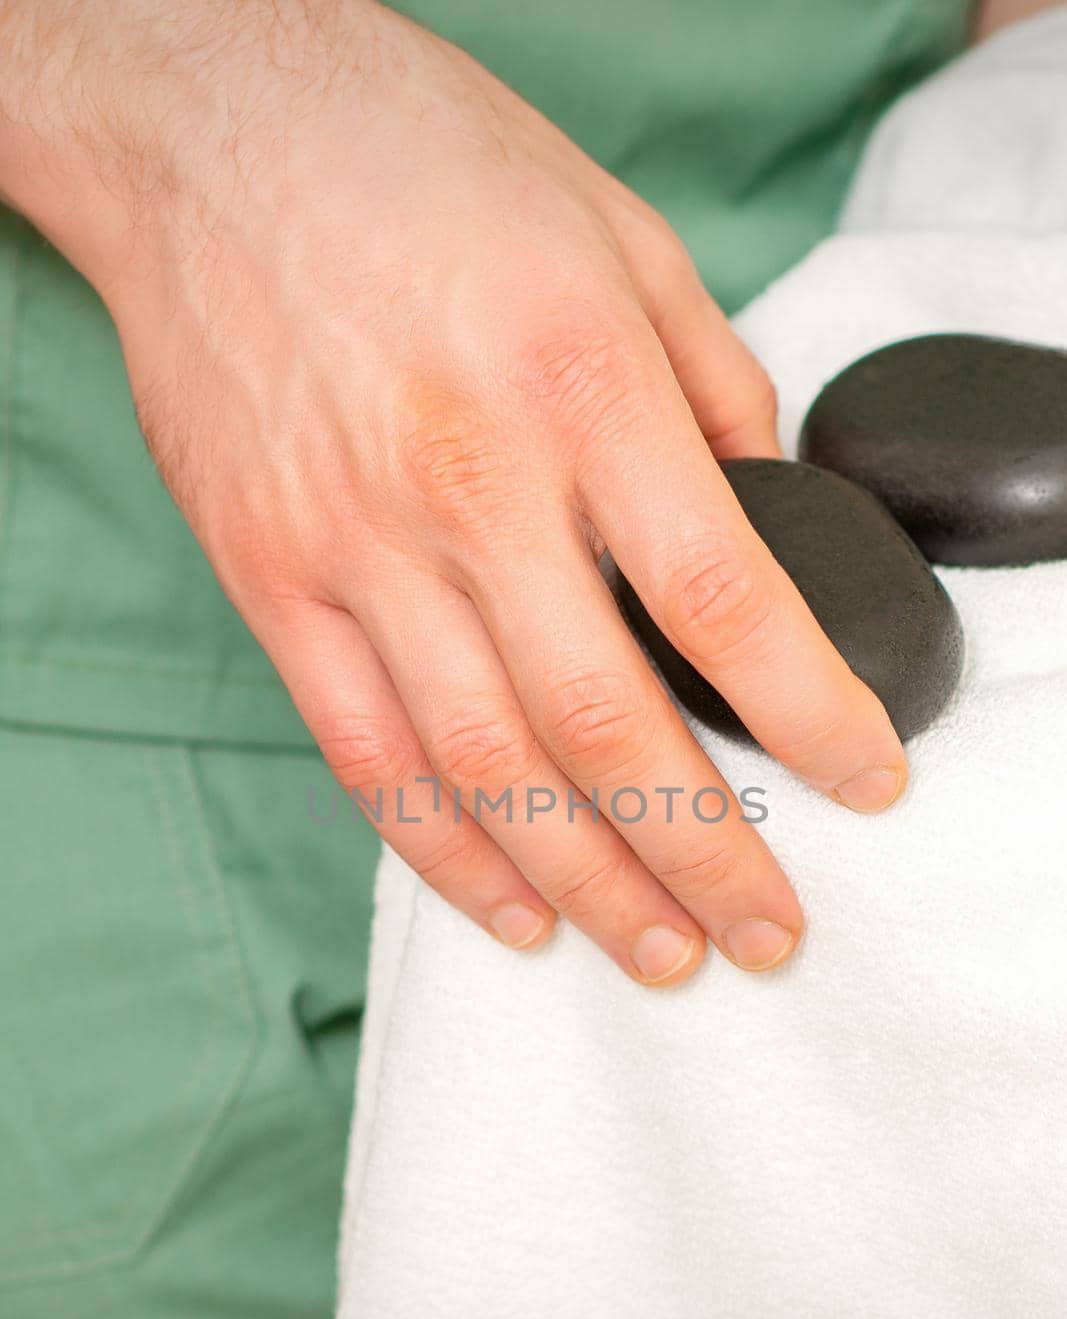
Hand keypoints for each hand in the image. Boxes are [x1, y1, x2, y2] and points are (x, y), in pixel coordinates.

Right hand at [1, 0, 906, 984]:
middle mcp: (468, 484)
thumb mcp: (619, 238)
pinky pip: (364, 756)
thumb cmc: (423, 165)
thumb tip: (762, 522)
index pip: (724, 601)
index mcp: (579, 388)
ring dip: (584, 884)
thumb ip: (710, 391)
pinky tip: (509, 913)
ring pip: (485, 768)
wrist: (210, 129)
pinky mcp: (272, 581)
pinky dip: (443, 854)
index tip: (864, 785)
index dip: (808, 717)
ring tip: (658, 953)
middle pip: (609, 725)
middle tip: (764, 932)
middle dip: (705, 854)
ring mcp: (357, 547)